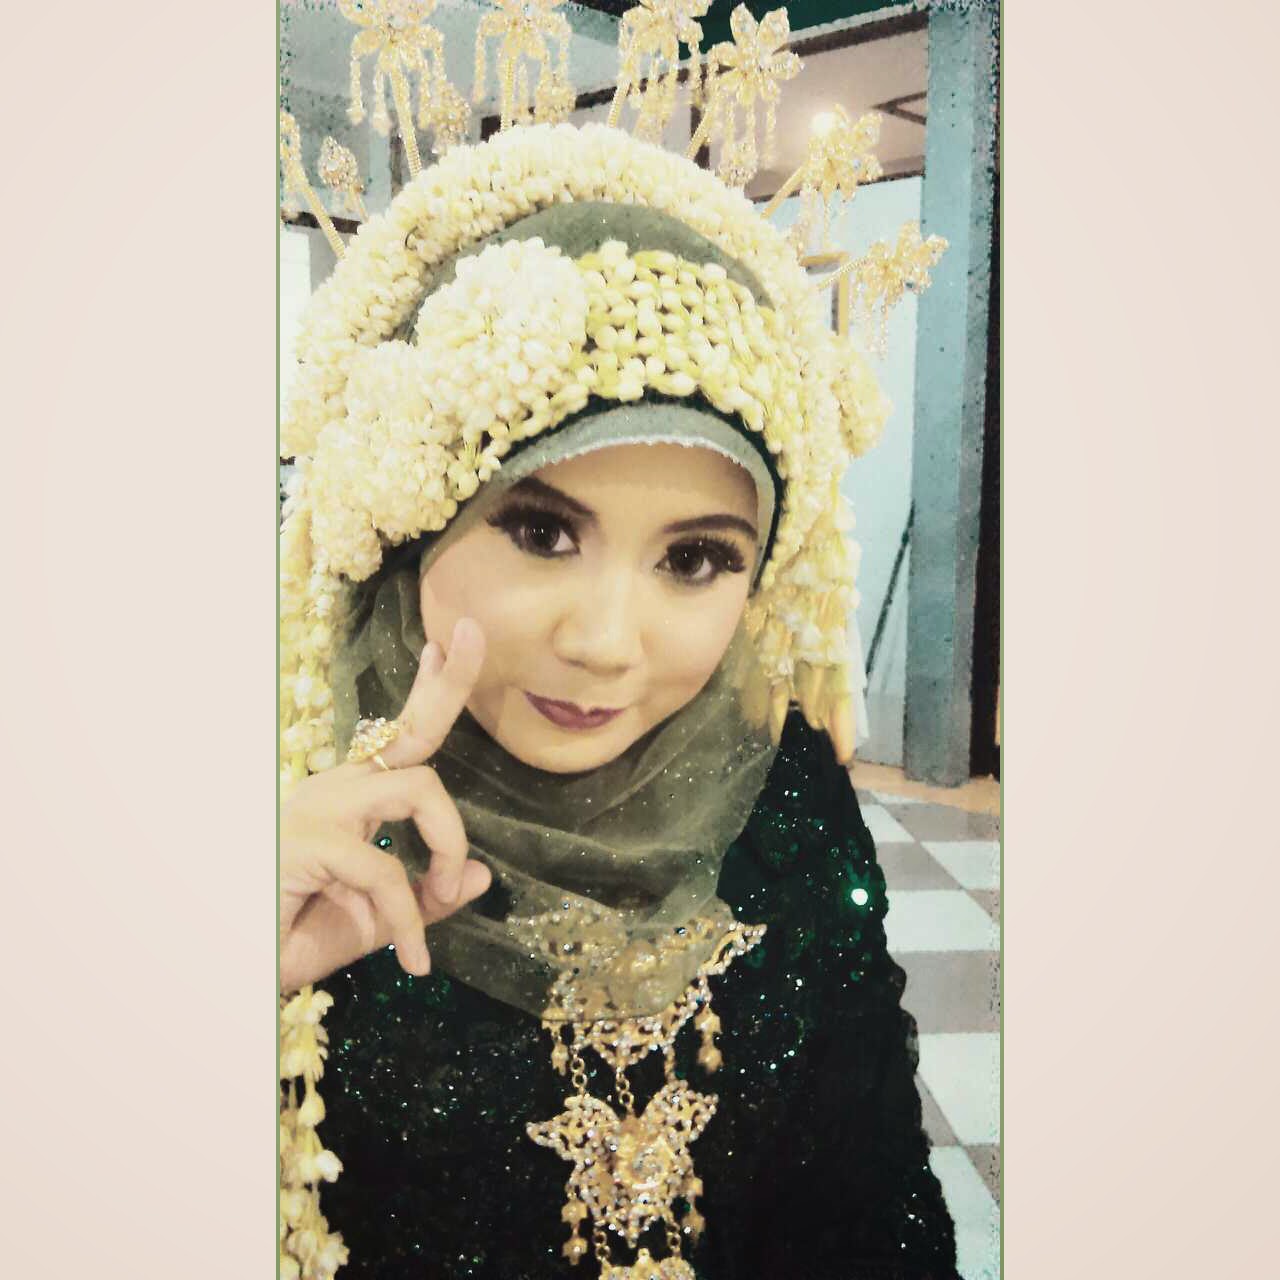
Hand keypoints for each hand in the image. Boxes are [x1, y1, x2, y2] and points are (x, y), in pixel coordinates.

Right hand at [280, 618, 491, 992]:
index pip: (399, 738)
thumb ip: (425, 900)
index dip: (430, 692)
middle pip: (412, 732)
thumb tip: (481, 875)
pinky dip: (408, 920)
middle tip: (475, 630)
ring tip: (442, 894)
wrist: (233, 970)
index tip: (447, 644)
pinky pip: (388, 870)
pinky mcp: (308, 841)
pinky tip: (411, 959)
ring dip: (447, 843)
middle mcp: (335, 792)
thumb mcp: (375, 923)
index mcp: (348, 801)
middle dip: (451, 683)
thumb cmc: (290, 939)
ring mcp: (319, 810)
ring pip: (418, 787)